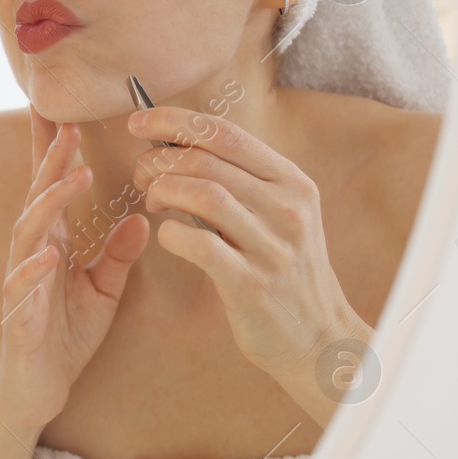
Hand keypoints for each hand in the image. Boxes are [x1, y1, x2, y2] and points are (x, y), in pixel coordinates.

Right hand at [0, 111, 150, 429]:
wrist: (39, 391)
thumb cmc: (64, 337)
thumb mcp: (103, 291)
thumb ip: (117, 255)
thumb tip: (141, 219)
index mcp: (51, 245)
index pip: (51, 190)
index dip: (54, 153)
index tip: (65, 113)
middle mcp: (31, 257)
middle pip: (38, 198)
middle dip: (51, 161)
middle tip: (71, 124)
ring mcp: (21, 285)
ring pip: (28, 233)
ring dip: (48, 203)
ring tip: (74, 176)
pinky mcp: (19, 319)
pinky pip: (22, 291)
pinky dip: (33, 270)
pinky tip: (49, 255)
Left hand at [128, 105, 372, 395]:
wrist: (319, 337)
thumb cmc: (284, 270)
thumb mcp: (279, 215)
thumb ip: (241, 180)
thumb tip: (178, 144)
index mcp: (292, 182)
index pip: (225, 133)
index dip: (173, 121)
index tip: (138, 121)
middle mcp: (287, 208)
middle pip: (205, 160)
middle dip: (158, 161)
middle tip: (142, 176)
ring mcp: (272, 246)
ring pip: (202, 193)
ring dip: (163, 191)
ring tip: (153, 203)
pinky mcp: (252, 284)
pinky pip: (199, 244)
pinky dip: (171, 235)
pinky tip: (168, 237)